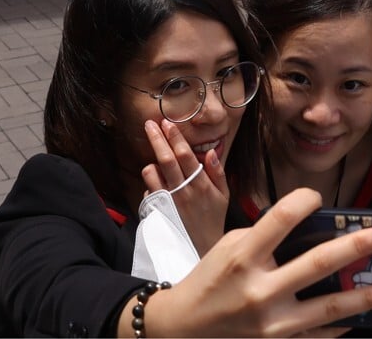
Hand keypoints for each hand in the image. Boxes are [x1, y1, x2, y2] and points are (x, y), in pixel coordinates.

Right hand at [133, 188, 371, 336]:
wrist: (184, 329)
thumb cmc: (209, 281)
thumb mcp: (227, 248)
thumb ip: (264, 238)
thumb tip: (308, 228)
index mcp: (242, 257)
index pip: (279, 218)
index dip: (303, 201)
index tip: (316, 196)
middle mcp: (259, 289)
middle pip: (316, 263)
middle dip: (354, 246)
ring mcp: (272, 323)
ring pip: (328, 307)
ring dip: (365, 297)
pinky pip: (319, 336)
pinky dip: (344, 325)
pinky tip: (363, 315)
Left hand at [142, 119, 228, 253]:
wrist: (201, 247)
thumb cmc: (213, 218)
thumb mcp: (223, 195)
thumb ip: (218, 172)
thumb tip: (211, 152)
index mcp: (201, 184)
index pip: (186, 155)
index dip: (175, 137)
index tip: (168, 123)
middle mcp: (183, 190)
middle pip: (166, 159)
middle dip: (157, 139)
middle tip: (149, 124)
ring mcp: (168, 201)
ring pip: (152, 172)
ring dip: (152, 162)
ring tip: (158, 162)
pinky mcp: (158, 210)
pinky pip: (147, 189)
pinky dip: (151, 183)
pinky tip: (159, 184)